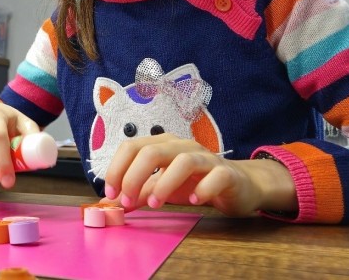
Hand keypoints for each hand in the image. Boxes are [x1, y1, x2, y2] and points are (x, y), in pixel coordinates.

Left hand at [103, 133, 296, 216]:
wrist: (237, 184)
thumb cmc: (195, 183)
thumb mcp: (161, 188)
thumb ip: (138, 193)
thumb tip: (110, 202)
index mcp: (162, 145)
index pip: (132, 147)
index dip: (116, 169)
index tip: (111, 193)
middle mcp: (182, 146)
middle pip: (152, 151)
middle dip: (134, 177)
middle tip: (127, 202)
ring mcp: (206, 158)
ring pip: (183, 161)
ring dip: (164, 184)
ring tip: (156, 204)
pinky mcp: (226, 173)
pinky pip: (214, 176)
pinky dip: (202, 189)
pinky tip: (194, 201)